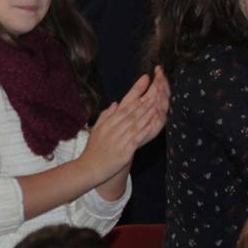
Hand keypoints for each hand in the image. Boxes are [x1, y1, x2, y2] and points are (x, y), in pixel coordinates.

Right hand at [79, 68, 169, 183]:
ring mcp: (119, 139)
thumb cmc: (93, 150)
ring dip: (148, 112)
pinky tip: (153, 123)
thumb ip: (106, 116)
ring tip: (158, 102)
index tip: (145, 79)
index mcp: (108, 123)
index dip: (136, 91)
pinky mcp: (124, 150)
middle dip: (145, 100)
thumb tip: (115, 104)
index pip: (125, 104)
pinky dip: (145, 129)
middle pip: (132, 112)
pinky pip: (137, 138)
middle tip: (157, 89)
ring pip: (136, 123)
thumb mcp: (96, 130)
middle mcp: (113, 128)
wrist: (89, 168)